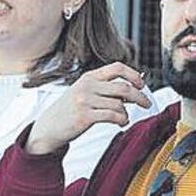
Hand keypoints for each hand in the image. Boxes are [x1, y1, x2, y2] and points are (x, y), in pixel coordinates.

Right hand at [25, 62, 150, 155]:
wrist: (48, 127)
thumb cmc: (70, 111)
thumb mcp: (85, 93)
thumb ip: (106, 89)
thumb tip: (134, 89)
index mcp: (89, 77)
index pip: (117, 67)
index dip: (133, 75)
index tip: (142, 85)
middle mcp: (87, 86)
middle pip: (123, 87)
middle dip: (139, 96)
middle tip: (147, 104)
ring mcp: (85, 100)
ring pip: (119, 104)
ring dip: (126, 113)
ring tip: (123, 119)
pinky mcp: (85, 116)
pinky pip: (113, 116)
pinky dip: (122, 120)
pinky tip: (121, 123)